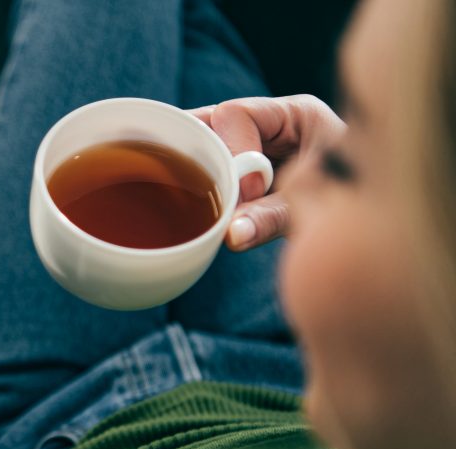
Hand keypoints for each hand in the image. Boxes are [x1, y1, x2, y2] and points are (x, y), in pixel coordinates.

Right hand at [189, 95, 346, 249]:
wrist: (366, 225)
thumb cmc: (352, 203)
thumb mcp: (315, 209)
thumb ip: (273, 219)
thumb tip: (231, 234)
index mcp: (295, 114)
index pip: (236, 116)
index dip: (231, 152)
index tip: (247, 193)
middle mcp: (268, 122)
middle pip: (210, 121)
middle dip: (196, 154)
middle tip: (193, 192)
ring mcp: (250, 144)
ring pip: (201, 140)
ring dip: (191, 166)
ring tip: (180, 193)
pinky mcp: (238, 170)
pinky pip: (206, 163)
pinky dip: (194, 179)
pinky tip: (181, 198)